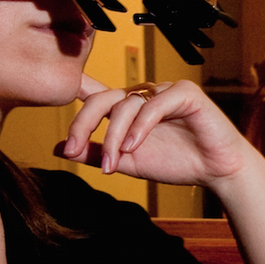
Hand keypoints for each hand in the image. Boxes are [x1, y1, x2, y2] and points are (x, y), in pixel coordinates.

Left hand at [58, 74, 254, 187]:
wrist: (217, 172)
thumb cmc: (178, 163)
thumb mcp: (128, 163)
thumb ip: (96, 154)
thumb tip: (59, 149)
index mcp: (128, 108)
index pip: (95, 95)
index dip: (74, 96)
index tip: (47, 100)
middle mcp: (143, 95)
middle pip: (103, 98)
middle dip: (83, 124)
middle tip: (73, 150)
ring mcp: (164, 91)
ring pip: (126, 105)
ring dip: (113, 136)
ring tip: (112, 164)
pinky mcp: (185, 93)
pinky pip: (155, 104)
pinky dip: (140, 126)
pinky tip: (133, 147)